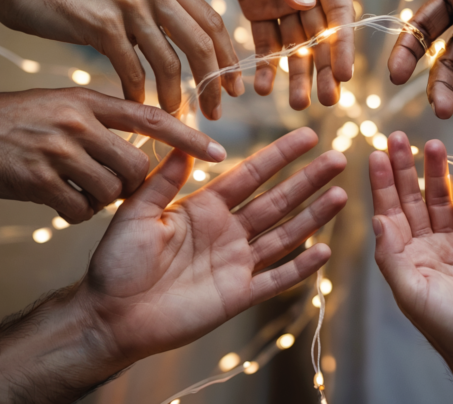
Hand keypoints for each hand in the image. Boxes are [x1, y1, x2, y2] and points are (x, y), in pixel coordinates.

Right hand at [0, 0, 241, 117]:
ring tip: (175, 116)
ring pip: (170, 61)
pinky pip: (132, 70)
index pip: (212, 21)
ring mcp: (128, 2)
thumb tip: (187, 41)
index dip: (227, 58)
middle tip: (216, 111)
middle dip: (213, 82)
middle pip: (201, 43)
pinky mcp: (101, 23)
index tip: (232, 87)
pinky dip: (138, 94)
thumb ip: (157, 6)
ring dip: (176, 95)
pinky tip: (137, 107)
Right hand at [0, 87, 226, 222]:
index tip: (219, 152)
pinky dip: (73, 212)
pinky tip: (54, 200)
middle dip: (131, 185)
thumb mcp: (60, 104)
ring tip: (75, 188)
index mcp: (88, 99)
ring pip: (111, 191)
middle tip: (108, 184)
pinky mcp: (34, 179)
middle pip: (136, 166)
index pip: (154, 117)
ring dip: (100, 200)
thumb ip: (101, 119)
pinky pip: (79, 210)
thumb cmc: (8, 120)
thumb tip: (141, 146)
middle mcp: (78, 121)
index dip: (190, 138)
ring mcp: (56, 150)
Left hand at [79, 128, 345, 361]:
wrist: (111, 317)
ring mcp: (236, 263)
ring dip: (313, 216)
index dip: (279, 156)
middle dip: (308, 180)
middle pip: (277, 200)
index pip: (250, 175)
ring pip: (284, 235)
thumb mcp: (136, 213)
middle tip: (338, 159)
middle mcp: (227, 231)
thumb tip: (183, 143)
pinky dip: (300, 267)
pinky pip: (276, 278)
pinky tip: (324, 249)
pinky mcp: (238, 295)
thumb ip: (163, 181)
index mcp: (204, 207)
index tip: (307, 136)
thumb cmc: (117, 264)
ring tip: (342, 196)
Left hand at [369, 132, 452, 362]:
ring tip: (435, 144)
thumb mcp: (411, 292)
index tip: (377, 152)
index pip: (388, 210)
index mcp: (403, 258)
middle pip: (412, 199)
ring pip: (442, 202)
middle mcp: (424, 248)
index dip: (382, 181)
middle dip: (406, 167)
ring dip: (437, 174)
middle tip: (400, 135)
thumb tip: (376, 219)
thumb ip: (392, 255)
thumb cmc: (448, 328)